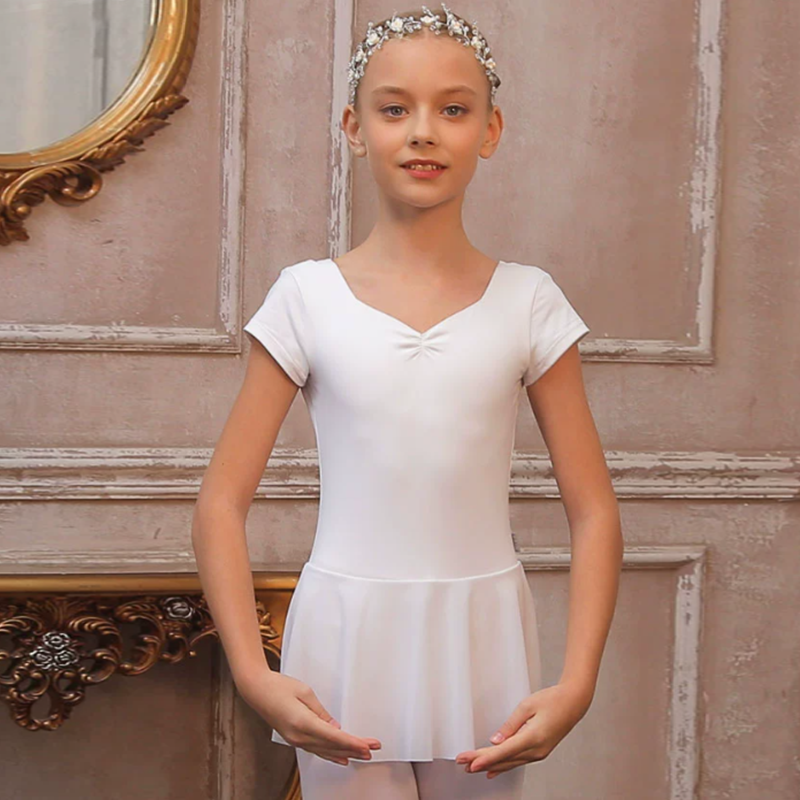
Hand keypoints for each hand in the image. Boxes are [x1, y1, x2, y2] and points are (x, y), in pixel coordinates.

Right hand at [237, 668, 381, 765]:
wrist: (257, 690)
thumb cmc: (279, 687)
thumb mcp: (306, 693)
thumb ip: (322, 712)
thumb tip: (334, 728)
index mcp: (303, 722)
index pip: (334, 737)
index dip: (353, 743)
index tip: (367, 746)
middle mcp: (299, 736)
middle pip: (332, 746)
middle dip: (355, 749)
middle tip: (373, 749)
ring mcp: (295, 740)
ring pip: (325, 751)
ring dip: (345, 753)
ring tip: (362, 755)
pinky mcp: (294, 739)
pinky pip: (316, 750)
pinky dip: (331, 754)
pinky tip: (341, 757)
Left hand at [455, 681, 591, 778]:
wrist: (573, 702)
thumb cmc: (552, 700)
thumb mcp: (527, 706)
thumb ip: (510, 725)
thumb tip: (495, 740)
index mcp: (533, 737)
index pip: (504, 751)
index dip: (485, 758)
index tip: (471, 763)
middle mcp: (536, 750)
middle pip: (504, 759)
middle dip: (481, 762)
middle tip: (462, 762)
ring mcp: (539, 753)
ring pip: (510, 763)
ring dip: (490, 765)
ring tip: (471, 767)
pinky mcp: (539, 751)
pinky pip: (517, 761)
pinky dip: (503, 766)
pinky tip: (492, 771)